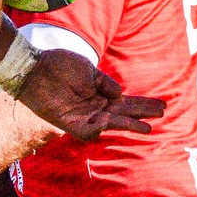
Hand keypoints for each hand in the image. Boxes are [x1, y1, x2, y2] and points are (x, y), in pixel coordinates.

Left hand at [15, 49, 164, 140]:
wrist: (34, 68)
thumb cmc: (59, 65)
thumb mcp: (88, 70)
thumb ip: (104, 83)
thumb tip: (121, 94)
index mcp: (100, 94)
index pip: (125, 102)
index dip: (143, 104)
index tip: (162, 105)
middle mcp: (94, 107)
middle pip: (123, 114)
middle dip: (141, 115)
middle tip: (161, 115)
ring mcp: (82, 116)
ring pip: (110, 124)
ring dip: (127, 125)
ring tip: (146, 127)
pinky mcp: (68, 123)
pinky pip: (86, 131)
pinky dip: (97, 129)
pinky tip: (108, 122)